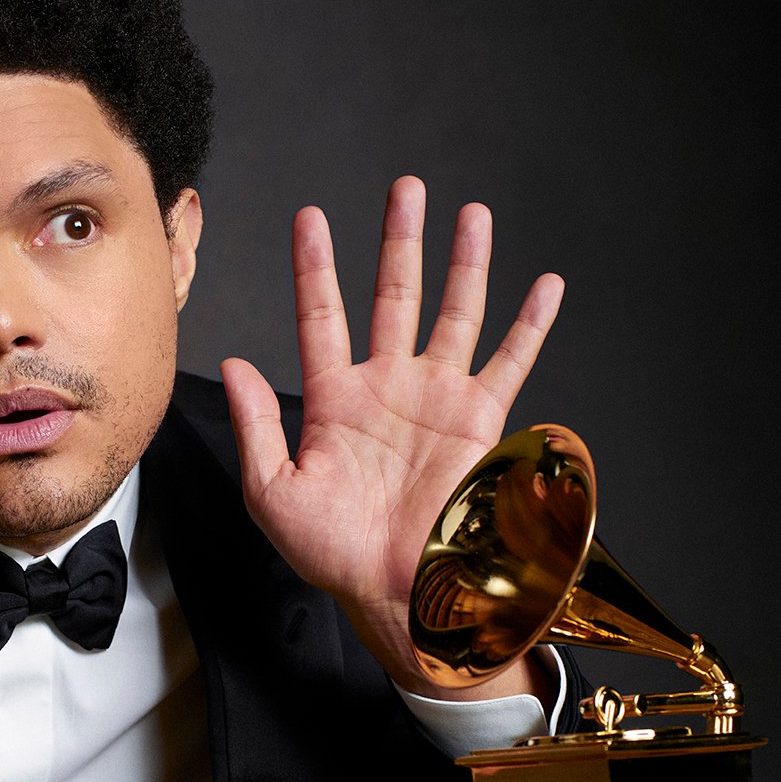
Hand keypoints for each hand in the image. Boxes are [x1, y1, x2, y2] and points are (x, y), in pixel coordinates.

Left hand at [220, 176, 562, 697]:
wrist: (397, 591)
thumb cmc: (333, 555)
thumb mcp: (272, 492)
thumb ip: (257, 425)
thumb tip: (236, 363)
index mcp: (335, 401)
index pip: (321, 316)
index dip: (314, 266)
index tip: (309, 218)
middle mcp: (389, 389)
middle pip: (394, 296)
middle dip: (399, 242)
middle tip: (405, 190)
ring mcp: (437, 399)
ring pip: (454, 312)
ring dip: (463, 262)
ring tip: (470, 212)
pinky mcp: (480, 421)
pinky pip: (510, 361)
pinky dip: (530, 323)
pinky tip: (544, 284)